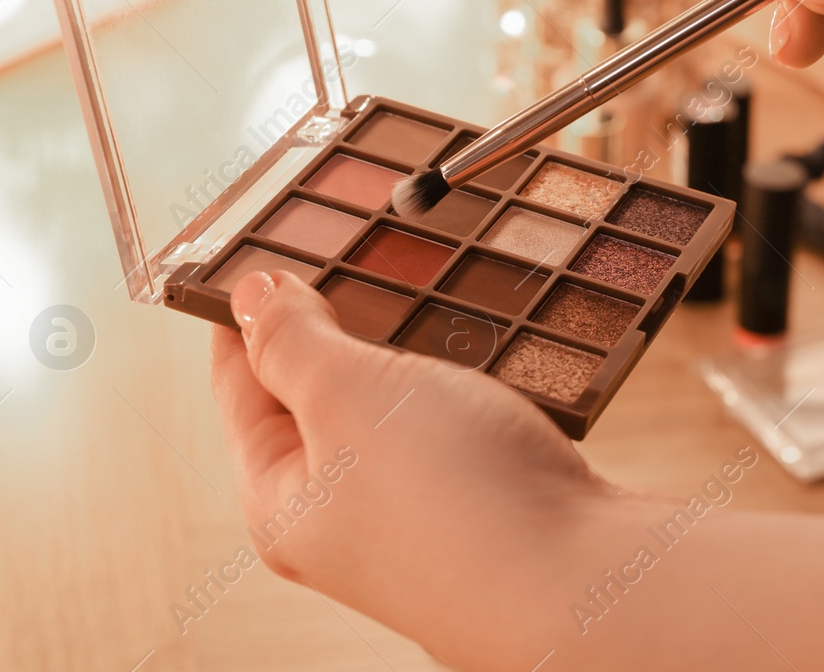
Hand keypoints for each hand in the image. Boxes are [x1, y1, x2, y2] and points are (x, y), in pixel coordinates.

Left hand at [208, 270, 623, 669]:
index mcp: (281, 500)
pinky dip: (462, 381)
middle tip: (358, 250)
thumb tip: (251, 297)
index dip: (246, 308)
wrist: (584, 580)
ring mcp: (414, 517)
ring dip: (408, 351)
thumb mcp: (349, 395)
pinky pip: (453, 427)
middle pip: (317, 398)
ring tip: (424, 288)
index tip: (267, 243)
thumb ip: (294, 341)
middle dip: (335, 323)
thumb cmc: (453, 497)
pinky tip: (483, 348)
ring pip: (394, 410)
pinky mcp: (482, 508)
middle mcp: (340, 518)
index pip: (239, 383)